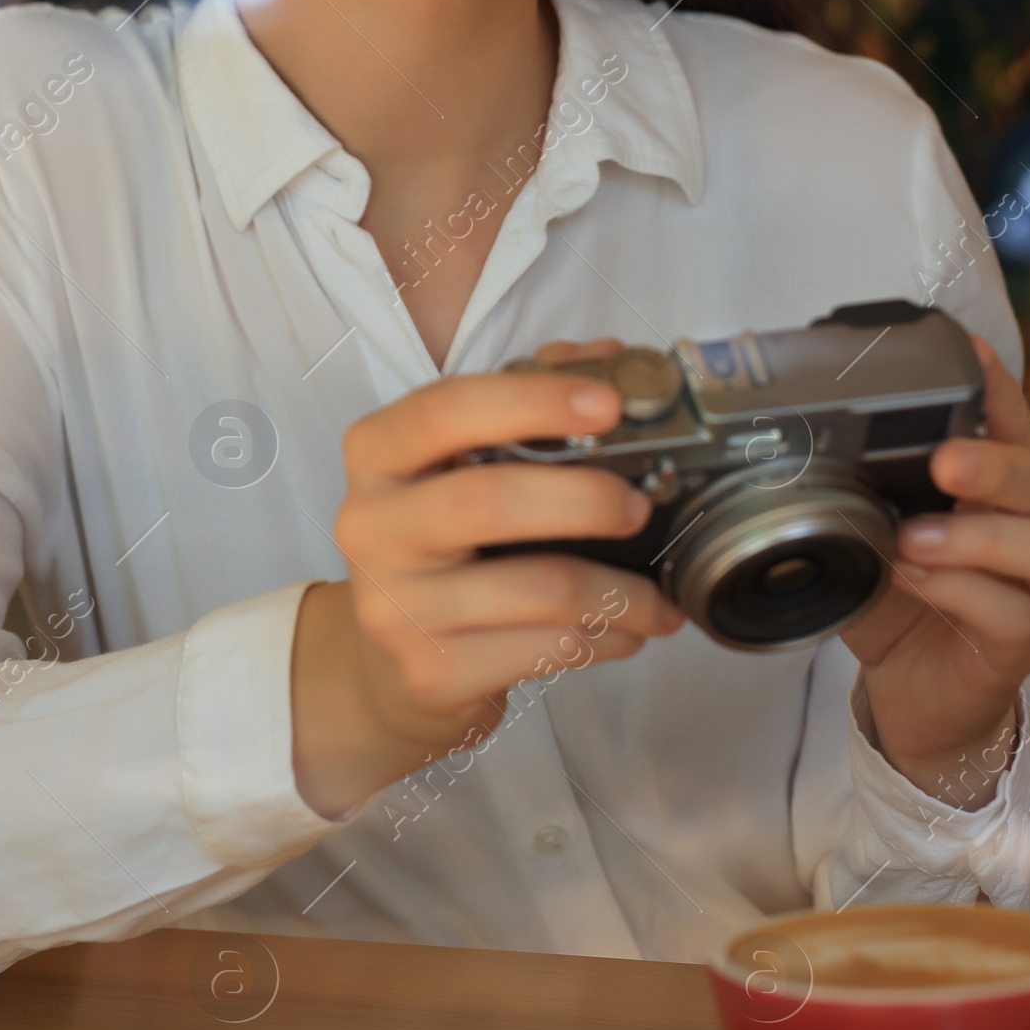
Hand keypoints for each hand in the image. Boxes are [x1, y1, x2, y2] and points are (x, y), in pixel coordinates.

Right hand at [291, 354, 681, 817]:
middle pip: (487, 500)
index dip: (533, 401)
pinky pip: (541, 651)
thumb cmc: (442, 545)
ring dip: (619, 592)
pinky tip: (625, 632)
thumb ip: (526, 400)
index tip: (609, 403)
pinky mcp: (429, 672)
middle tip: (641, 507)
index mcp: (378, 453)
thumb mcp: (461, 464)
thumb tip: (613, 357)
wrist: (383, 664)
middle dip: (584, 500)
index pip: (447, 410)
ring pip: (534, 589)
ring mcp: (394, 606)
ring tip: (659, 597)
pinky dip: (602, 641)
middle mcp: (371, 526)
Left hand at [837, 337, 1029, 806]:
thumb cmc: (898, 596)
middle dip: (992, 462)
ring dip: (982, 536)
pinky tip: (918, 580)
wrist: (909, 689)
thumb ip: (861, 483)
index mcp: (1006, 482)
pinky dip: (962, 591)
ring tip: (915, 538)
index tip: (974, 351)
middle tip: (943, 460)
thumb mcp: (873, 526)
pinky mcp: (1026, 642)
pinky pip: (1013, 612)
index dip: (1000, 386)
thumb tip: (800, 432)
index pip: (1014, 421)